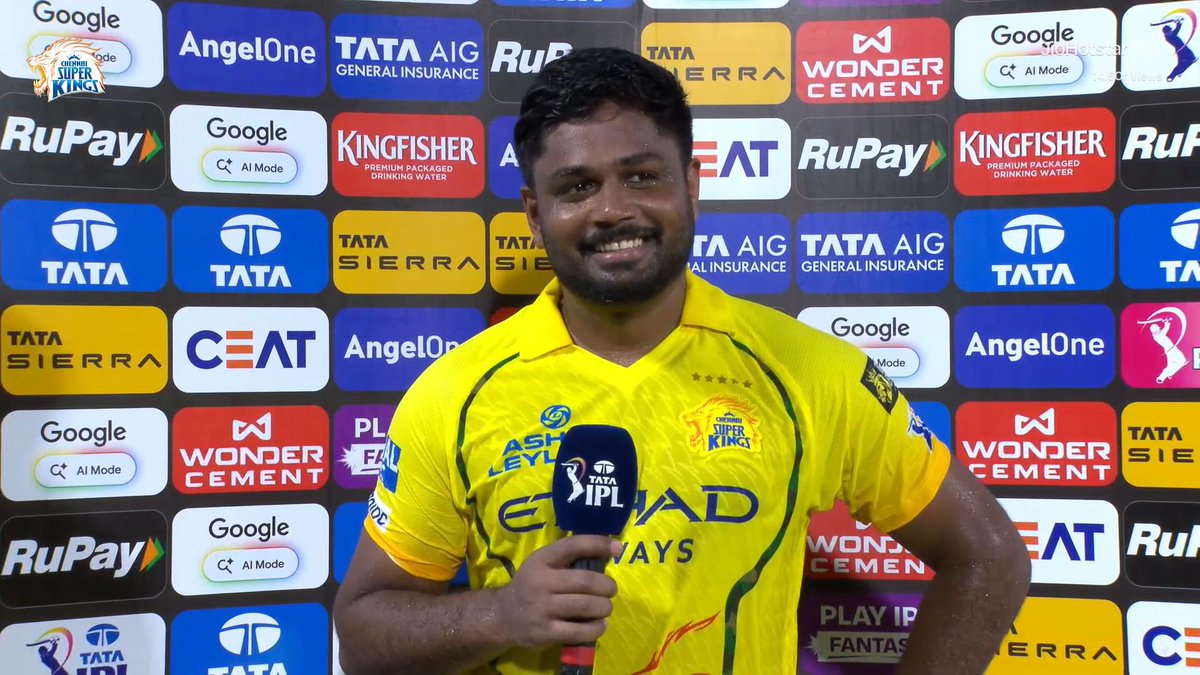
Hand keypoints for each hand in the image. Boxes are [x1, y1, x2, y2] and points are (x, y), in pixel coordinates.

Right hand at [495, 535, 620, 649]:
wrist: (503, 616)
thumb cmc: (532, 585)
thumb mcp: (543, 565)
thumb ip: (570, 558)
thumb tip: (612, 550)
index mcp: (541, 560)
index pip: (572, 546)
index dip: (597, 544)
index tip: (617, 548)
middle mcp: (540, 582)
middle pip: (584, 581)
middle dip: (606, 586)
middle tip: (611, 590)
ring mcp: (542, 609)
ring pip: (584, 606)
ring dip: (603, 607)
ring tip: (605, 607)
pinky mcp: (545, 632)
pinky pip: (578, 631)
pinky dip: (595, 628)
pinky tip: (599, 625)